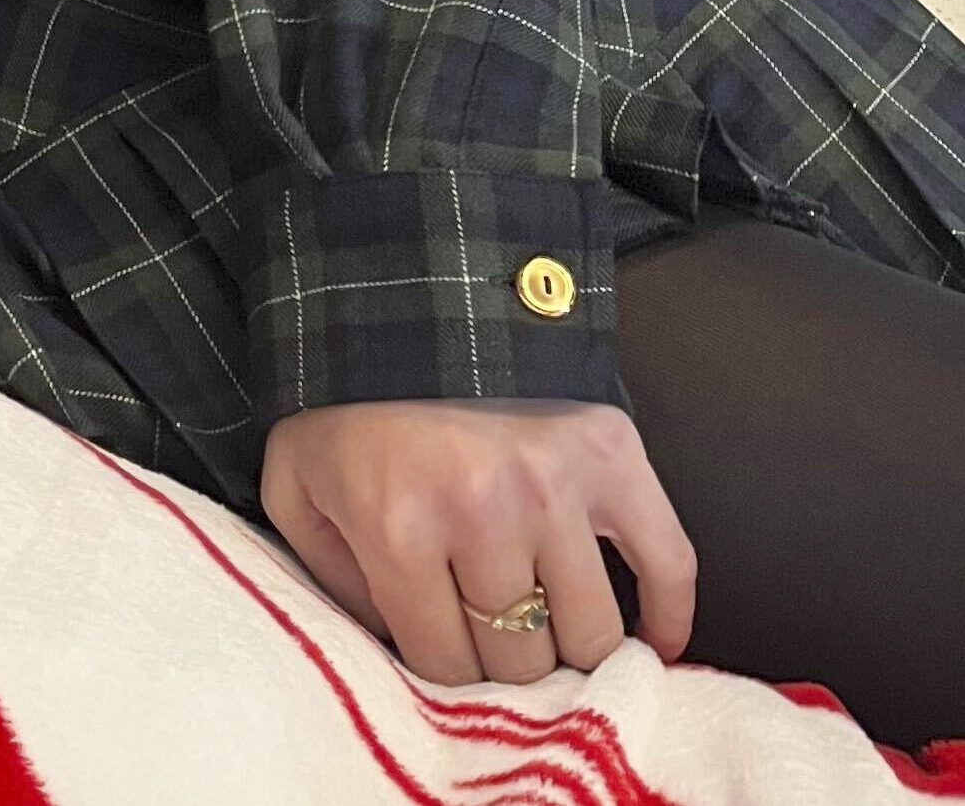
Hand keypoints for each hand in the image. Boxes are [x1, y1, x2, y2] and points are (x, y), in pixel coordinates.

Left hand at [260, 397, 696, 686]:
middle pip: (522, 660)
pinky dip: (669, 615)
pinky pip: (668, 563)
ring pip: (592, 632)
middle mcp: (484, 514)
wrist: (400, 292)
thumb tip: (396, 649)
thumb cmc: (343, 399)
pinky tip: (652, 639)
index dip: (445, 672)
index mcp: (399, 527)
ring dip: (572, 645)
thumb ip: (329, 577)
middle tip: (494, 637)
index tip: (445, 650)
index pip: (448, 665)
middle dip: (504, 662)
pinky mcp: (611, 453)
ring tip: (552, 633)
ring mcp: (555, 484)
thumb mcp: (294, 483)